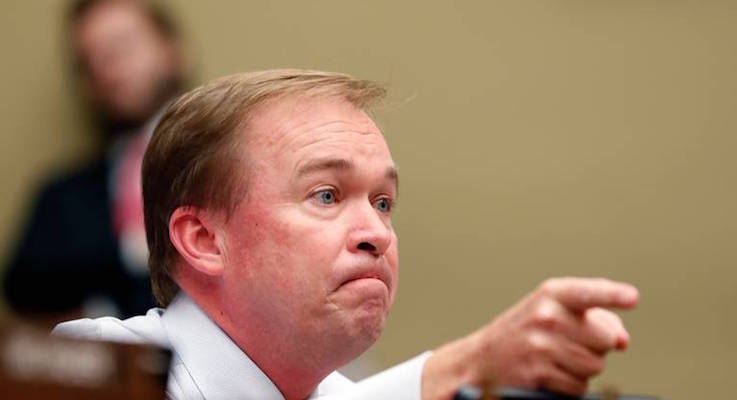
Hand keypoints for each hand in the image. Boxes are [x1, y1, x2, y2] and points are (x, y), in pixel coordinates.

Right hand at [421, 277, 638, 399]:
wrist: (482, 360)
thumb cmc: (525, 333)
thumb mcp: (553, 313)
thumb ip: (594, 319)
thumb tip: (623, 340)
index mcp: (552, 294)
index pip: (588, 292)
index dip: (612, 295)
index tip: (632, 297)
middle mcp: (546, 315)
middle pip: (605, 338)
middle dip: (597, 347)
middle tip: (570, 344)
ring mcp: (541, 344)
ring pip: (595, 365)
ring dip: (583, 369)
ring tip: (557, 359)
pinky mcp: (538, 372)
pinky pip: (579, 386)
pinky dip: (570, 386)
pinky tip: (550, 374)